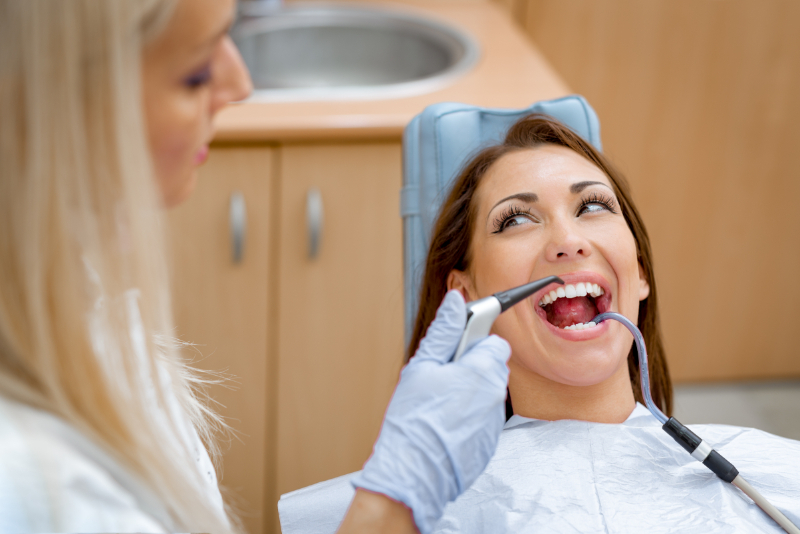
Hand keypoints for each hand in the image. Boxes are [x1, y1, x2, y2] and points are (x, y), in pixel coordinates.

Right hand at [351, 290, 510, 533]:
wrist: (413, 474)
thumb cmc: (413, 420)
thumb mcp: (421, 367)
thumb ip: (444, 332)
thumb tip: (456, 303)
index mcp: (482, 370)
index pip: (494, 341)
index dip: (473, 342)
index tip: (457, 347)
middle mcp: (496, 394)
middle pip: (492, 367)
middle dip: (470, 367)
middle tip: (439, 380)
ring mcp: (495, 420)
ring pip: (487, 392)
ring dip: (469, 392)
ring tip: (438, 405)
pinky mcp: (490, 441)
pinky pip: (483, 416)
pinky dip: (468, 416)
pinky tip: (444, 424)